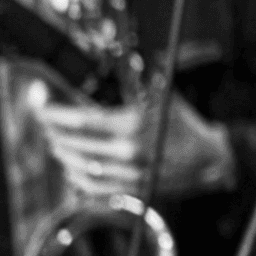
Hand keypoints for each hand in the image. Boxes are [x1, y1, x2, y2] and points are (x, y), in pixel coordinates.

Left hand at [27, 85, 237, 202]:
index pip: (83, 120)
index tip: (43, 110)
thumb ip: (137, 85)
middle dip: (57, 133)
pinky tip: (72, 170)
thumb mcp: (164, 97)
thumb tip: (119, 66)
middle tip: (47, 126)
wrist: (213, 158)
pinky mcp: (134, 190)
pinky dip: (79, 180)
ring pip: (82, 168)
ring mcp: (131, 173)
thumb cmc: (186, 125)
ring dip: (65, 156)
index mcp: (134, 124)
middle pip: (78, 144)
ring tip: (57, 146)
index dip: (57, 114)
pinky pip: (96, 189)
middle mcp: (129, 151)